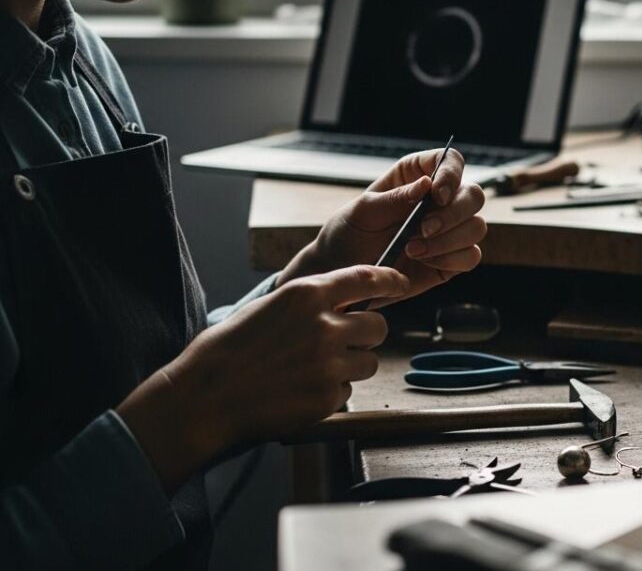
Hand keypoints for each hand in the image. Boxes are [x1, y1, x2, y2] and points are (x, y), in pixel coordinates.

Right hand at [117, 266, 408, 490]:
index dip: (390, 280)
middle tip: (346, 343)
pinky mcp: (327, 397)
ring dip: (352, 366)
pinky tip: (300, 391)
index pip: (368, 279)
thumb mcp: (270, 308)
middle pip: (379, 326)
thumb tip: (346, 304)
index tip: (401, 284)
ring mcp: (329, 364)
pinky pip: (348, 391)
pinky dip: (331, 392)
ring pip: (369, 362)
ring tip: (313, 371)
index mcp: (306, 295)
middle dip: (367, 335)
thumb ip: (310, 303)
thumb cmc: (228, 350)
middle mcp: (324, 326)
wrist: (204, 396)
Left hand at [280, 148, 486, 307]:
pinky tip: (425, 262)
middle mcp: (440, 201)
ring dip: (448, 240)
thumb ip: (395, 198)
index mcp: (417, 176)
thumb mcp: (363, 212)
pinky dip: (451, 260)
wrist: (343, 273)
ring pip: (477, 227)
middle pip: (474, 195)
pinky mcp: (453, 260)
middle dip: (453, 214)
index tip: (436, 195)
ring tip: (413, 250)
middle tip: (424, 228)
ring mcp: (450, 231)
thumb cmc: (349, 234)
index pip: (451, 161)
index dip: (451, 174)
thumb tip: (426, 184)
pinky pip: (471, 256)